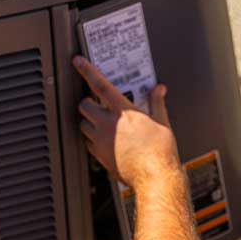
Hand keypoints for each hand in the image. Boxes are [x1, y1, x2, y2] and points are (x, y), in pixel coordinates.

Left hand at [73, 56, 179, 187]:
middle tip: (96, 104)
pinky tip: (105, 140)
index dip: (87, 71)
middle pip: (84, 106)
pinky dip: (93, 139)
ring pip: (83, 125)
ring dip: (88, 121)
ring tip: (101, 122)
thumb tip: (159, 90)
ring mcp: (102, 141)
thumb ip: (157, 103)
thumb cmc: (160, 152)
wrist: (154, 176)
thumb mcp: (162, 122)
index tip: (78, 63)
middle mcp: (109, 125)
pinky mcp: (100, 156)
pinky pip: (88, 143)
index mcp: (124, 112)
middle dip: (88, 102)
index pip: (100, 85)